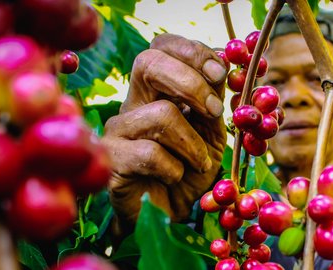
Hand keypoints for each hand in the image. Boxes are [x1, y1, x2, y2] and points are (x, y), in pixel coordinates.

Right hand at [102, 34, 227, 226]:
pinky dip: (174, 169)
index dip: (191, 51)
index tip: (220, 73)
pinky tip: (174, 178)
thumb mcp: (210, 131)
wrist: (170, 212)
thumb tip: (221, 66)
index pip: (161, 47)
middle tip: (213, 111)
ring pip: (160, 114)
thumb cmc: (189, 168)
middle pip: (147, 62)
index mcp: (156, 89)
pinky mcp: (111, 160)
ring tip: (198, 163)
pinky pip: (149, 153)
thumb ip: (212, 99)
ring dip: (192, 143)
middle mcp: (132, 102)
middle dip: (190, 82)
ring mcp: (117, 130)